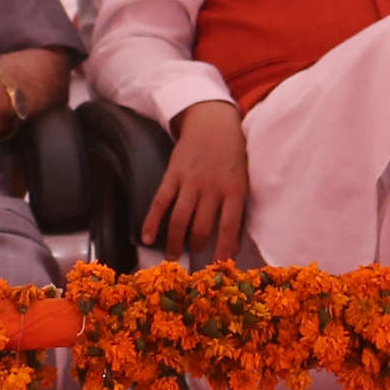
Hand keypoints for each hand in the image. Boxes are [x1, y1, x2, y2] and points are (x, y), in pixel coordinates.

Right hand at [142, 100, 249, 264]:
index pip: (229, 227)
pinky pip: (160, 203)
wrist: (214, 123)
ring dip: (174, 242)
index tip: (220, 267)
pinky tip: (146, 237)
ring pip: (180, 219)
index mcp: (234, 190)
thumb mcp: (243, 179)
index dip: (224, 250)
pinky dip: (152, 222)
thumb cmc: (234, 153)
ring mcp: (190, 182)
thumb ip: (237, 205)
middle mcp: (212, 189)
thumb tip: (233, 240)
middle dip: (196, 247)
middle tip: (193, 260)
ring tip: (171, 257)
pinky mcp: (172, 176)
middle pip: (201, 227)